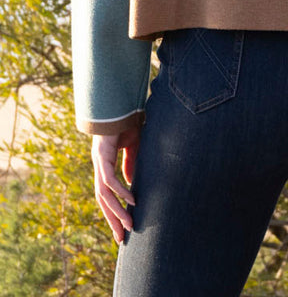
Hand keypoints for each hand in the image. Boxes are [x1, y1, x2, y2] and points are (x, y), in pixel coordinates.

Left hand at [91, 127, 140, 243]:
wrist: (119, 104)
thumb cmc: (126, 122)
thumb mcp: (133, 147)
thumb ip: (130, 164)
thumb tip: (131, 184)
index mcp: (104, 165)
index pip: (107, 195)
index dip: (113, 211)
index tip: (122, 228)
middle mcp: (99, 166)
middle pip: (103, 200)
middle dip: (112, 220)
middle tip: (122, 238)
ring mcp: (99, 162)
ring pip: (105, 194)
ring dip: (116, 211)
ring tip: (129, 225)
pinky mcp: (102, 156)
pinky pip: (110, 179)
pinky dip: (120, 191)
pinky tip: (131, 201)